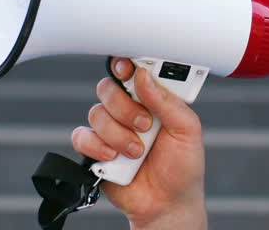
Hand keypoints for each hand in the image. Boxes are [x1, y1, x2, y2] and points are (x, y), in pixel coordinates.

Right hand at [71, 57, 207, 229]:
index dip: (126, 64)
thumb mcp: (187, 129)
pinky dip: (97, 146)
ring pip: (96, 113)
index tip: (127, 68)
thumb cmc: (183, 167)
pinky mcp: (95, 151)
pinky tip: (114, 157)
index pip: (133, 71)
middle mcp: (129, 110)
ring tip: (137, 151)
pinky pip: (81, 136)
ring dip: (118, 133)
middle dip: (126, 107)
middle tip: (145, 124)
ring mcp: (111, 130)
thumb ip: (167, 101)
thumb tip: (144, 75)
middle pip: (108, 87)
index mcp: (153, 99)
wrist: (167, 204)